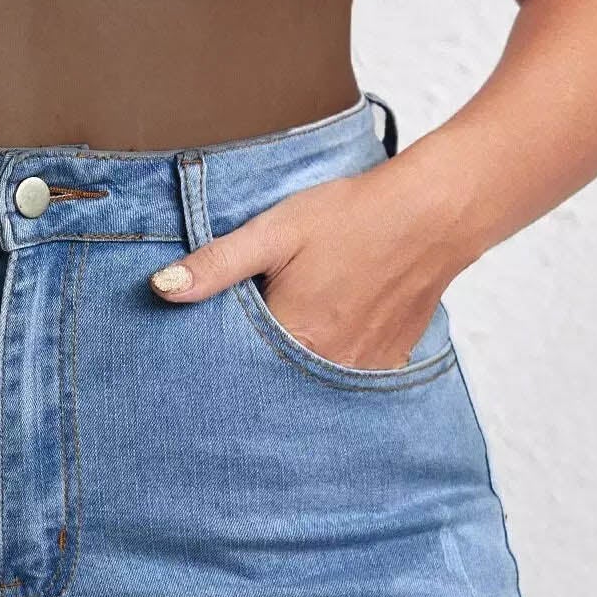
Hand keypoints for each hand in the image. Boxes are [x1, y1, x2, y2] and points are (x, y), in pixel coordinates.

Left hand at [148, 166, 459, 370]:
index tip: (200, 360)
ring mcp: (362, 370)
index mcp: (294, 338)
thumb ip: (217, 264)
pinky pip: (345, 380)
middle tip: (247, 346)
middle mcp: (328, 365)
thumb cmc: (353, 216)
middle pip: (273, 383)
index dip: (218, 363)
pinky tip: (324, 340)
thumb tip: (160, 289)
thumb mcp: (275, 231)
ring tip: (285, 344)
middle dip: (252, 372)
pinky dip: (328, 368)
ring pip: (309, 385)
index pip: (237, 371)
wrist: (436, 211)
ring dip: (291, 371)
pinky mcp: (387, 362)